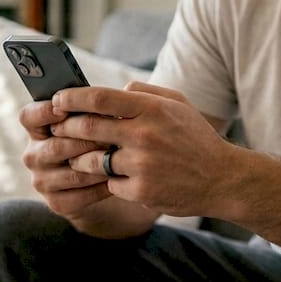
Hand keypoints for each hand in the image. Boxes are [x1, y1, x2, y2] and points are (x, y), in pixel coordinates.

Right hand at [18, 98, 114, 217]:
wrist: (99, 182)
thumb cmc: (95, 141)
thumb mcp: (89, 122)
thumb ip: (90, 109)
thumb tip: (114, 96)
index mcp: (36, 129)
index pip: (29, 117)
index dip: (44, 112)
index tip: (65, 108)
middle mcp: (33, 155)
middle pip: (56, 146)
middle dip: (87, 140)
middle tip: (114, 134)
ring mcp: (43, 181)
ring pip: (72, 172)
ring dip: (98, 164)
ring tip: (121, 156)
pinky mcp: (57, 203)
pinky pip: (81, 195)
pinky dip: (102, 186)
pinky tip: (119, 178)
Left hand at [48, 81, 233, 218]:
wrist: (223, 179)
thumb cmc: (196, 138)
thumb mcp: (178, 104)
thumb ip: (145, 92)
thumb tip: (114, 90)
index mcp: (152, 109)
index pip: (100, 98)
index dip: (72, 98)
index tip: (58, 100)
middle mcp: (145, 135)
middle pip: (88, 128)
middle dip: (65, 128)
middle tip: (57, 129)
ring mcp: (142, 165)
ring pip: (92, 161)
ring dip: (82, 159)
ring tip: (81, 157)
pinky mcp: (141, 191)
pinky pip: (110, 184)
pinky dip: (111, 181)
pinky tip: (123, 178)